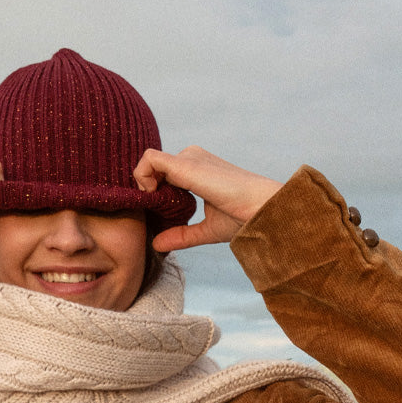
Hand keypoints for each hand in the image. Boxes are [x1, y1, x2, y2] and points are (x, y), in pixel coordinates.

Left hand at [133, 146, 282, 250]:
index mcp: (197, 170)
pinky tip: (151, 198)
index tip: (155, 214)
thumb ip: (181, 235)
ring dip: (142, 185)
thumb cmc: (242, 218)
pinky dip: (141, 177)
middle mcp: (192, 159)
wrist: (261, 210)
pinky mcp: (185, 163)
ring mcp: (189, 158)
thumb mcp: (206, 229)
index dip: (152, 193)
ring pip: (149, 162)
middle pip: (153, 168)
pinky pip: (149, 160)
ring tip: (154, 207)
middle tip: (152, 213)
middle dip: (145, 191)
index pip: (163, 174)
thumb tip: (157, 244)